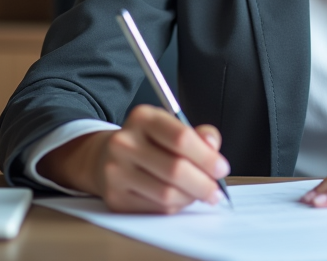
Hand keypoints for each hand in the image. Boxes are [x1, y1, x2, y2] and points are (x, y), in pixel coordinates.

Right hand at [37, 105, 229, 213]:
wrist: (105, 157)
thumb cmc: (149, 142)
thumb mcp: (171, 126)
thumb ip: (198, 135)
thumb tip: (212, 145)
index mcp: (142, 118)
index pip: (180, 138)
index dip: (206, 157)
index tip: (221, 168)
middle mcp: (124, 143)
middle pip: (175, 169)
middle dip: (204, 183)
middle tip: (216, 190)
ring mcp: (116, 172)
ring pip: (166, 194)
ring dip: (191, 198)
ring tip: (200, 194)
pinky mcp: (115, 198)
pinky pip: (156, 208)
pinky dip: (175, 207)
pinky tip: (180, 199)